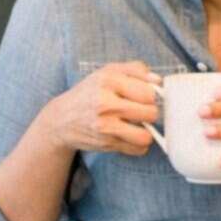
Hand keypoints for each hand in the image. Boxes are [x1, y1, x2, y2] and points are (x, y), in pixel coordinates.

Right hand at [41, 60, 161, 157]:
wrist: (62, 120)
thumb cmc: (89, 93)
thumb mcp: (107, 72)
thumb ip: (135, 70)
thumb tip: (158, 80)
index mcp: (108, 81)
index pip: (148, 92)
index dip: (151, 95)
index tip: (144, 96)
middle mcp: (105, 104)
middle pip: (150, 113)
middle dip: (150, 112)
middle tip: (141, 111)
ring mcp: (106, 127)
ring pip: (145, 136)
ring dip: (147, 132)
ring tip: (139, 126)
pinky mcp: (106, 144)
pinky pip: (137, 149)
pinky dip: (139, 145)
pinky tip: (131, 136)